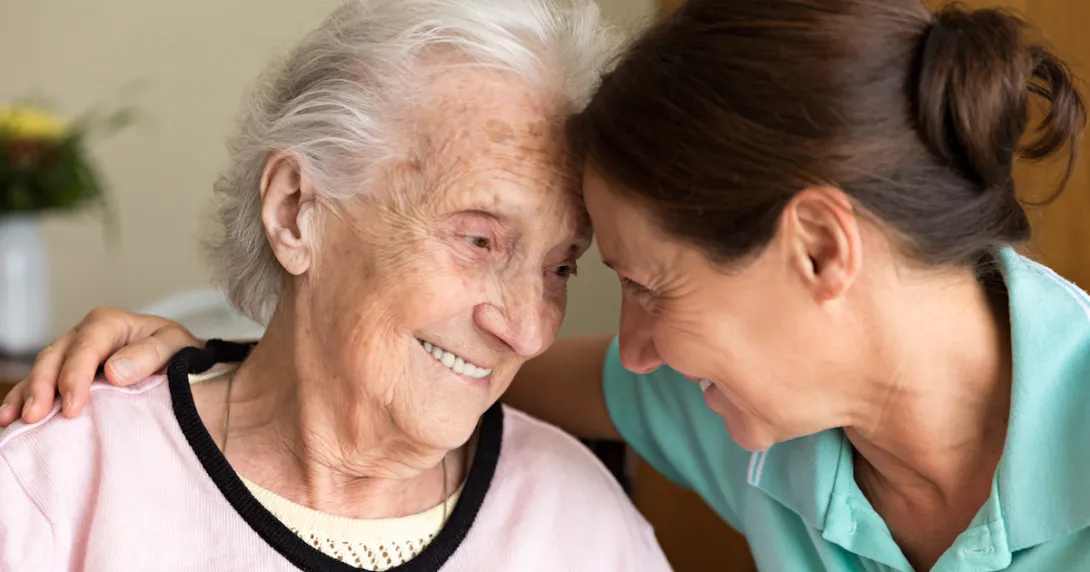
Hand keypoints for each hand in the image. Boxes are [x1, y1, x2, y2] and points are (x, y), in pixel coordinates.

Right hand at [0, 307, 200, 426]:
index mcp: (109, 323)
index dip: (76, 376)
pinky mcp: (64, 374)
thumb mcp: (175, 346)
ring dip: (27, 395)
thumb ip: (149, 354)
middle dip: (43, 387)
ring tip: (16, 419)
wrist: (180, 363)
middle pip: (55, 357)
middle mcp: (84, 336)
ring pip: (41, 370)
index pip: (86, 347)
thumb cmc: (177, 353)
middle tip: (37, 416)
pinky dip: (22, 399)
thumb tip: (114, 371)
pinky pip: (38, 385)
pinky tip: (9, 418)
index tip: (73, 407)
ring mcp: (70, 355)